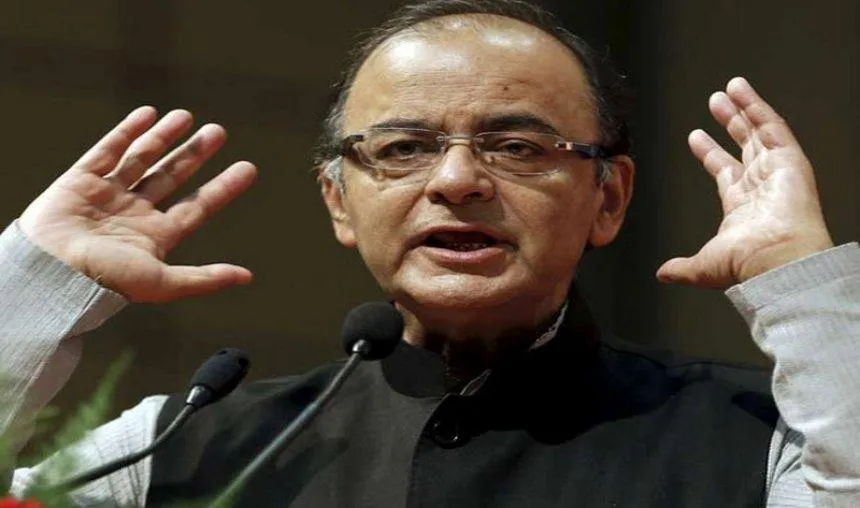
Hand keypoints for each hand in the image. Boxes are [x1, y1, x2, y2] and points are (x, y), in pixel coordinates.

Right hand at [18, 106, 257, 301]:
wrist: (51, 271)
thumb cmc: (106, 282)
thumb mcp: (163, 282)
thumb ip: (204, 278)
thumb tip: (247, 277)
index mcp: (155, 237)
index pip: (198, 206)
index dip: (223, 188)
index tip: (249, 168)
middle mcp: (134, 214)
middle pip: (172, 177)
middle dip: (195, 155)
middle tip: (219, 132)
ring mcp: (107, 195)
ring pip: (142, 159)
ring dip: (164, 137)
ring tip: (187, 116)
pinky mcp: (80, 181)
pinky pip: (107, 151)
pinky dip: (127, 132)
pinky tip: (148, 115)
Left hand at [656, 77, 832, 288]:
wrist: (777, 260)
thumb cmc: (747, 265)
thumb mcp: (703, 265)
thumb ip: (683, 266)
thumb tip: (664, 273)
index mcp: (741, 207)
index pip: (724, 171)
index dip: (710, 153)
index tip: (695, 136)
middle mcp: (760, 186)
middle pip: (744, 145)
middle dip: (730, 123)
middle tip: (715, 102)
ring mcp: (776, 171)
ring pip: (759, 132)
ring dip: (743, 109)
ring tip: (729, 88)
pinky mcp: (790, 160)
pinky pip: (774, 127)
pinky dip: (758, 108)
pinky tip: (743, 91)